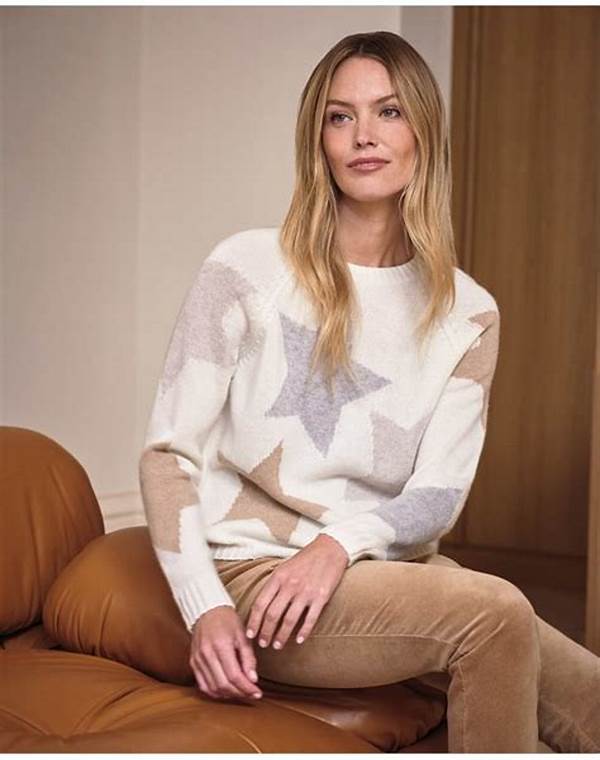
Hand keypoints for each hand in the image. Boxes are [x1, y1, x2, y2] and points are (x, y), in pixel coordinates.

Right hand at [189, 604, 262, 701]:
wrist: (207, 610)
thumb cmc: (227, 620)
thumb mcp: (243, 635)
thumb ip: (248, 658)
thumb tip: (253, 680)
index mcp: (221, 645)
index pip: (234, 675)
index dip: (247, 688)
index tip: (257, 693)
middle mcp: (207, 654)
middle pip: (223, 684)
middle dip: (240, 693)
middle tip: (252, 694)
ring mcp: (198, 659)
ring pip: (213, 688)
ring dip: (229, 695)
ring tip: (241, 693)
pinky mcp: (193, 663)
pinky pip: (203, 685)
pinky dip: (215, 692)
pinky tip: (226, 691)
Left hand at [245, 534, 348, 650]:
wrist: (330, 549)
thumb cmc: (305, 559)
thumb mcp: (284, 567)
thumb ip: (274, 585)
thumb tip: (261, 606)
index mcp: (278, 577)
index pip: (260, 603)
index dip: (253, 622)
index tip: (250, 634)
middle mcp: (290, 585)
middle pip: (272, 615)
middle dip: (265, 633)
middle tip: (262, 644)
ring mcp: (306, 591)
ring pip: (289, 620)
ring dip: (281, 636)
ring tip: (277, 645)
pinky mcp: (322, 597)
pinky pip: (310, 619)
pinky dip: (304, 632)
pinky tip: (299, 640)